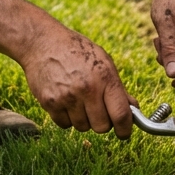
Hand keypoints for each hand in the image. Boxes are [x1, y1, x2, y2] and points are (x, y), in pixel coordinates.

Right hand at [18, 24, 136, 137]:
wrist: (41, 42)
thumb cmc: (76, 50)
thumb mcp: (103, 61)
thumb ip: (117, 87)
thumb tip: (133, 109)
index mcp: (104, 78)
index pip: (121, 115)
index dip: (125, 129)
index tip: (123, 132)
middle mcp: (87, 89)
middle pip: (102, 127)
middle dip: (101, 121)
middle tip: (96, 107)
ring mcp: (67, 97)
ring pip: (83, 127)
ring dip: (83, 118)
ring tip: (77, 98)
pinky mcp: (50, 103)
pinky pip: (64, 125)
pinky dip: (66, 117)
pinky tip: (64, 99)